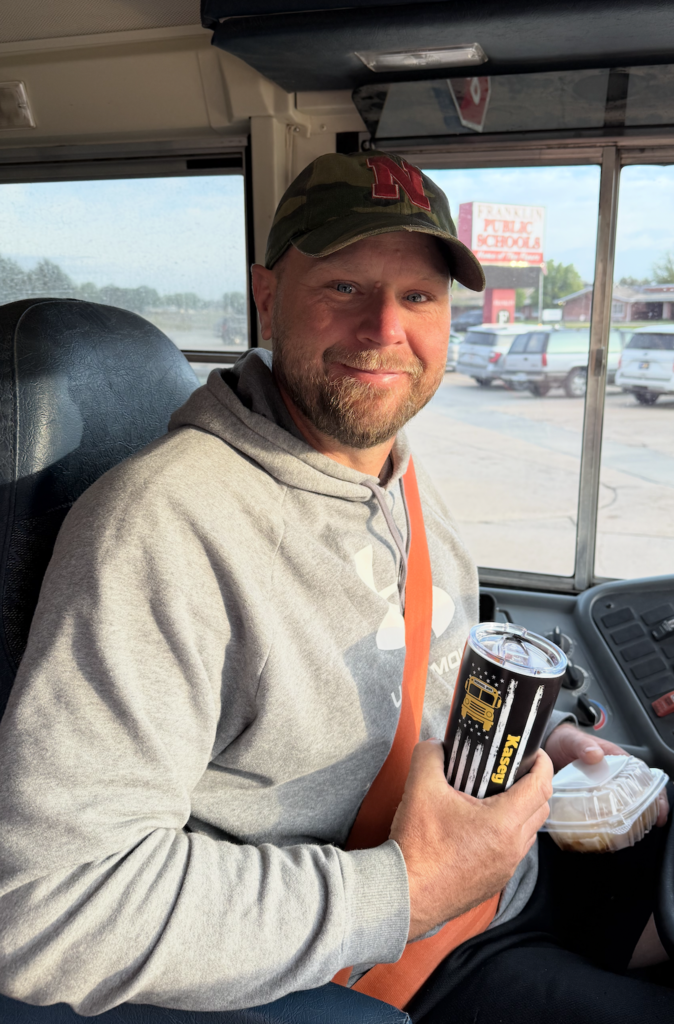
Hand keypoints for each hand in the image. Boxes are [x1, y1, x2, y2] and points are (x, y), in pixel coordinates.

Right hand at [389, 740, 552, 940]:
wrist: (405, 895)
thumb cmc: (417, 846)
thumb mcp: (420, 788)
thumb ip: (429, 756)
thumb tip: (435, 745)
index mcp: (503, 823)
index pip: (541, 786)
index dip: (542, 764)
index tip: (533, 752)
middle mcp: (512, 848)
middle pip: (541, 809)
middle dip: (534, 785)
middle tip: (511, 771)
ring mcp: (505, 868)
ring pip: (528, 833)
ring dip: (521, 811)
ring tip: (494, 796)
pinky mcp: (494, 881)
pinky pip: (513, 851)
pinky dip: (507, 833)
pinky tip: (480, 825)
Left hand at [545, 722, 668, 825]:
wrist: (547, 746)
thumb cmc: (564, 740)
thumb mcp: (573, 740)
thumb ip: (584, 745)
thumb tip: (596, 754)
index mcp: (616, 759)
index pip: (644, 777)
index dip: (656, 793)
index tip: (660, 808)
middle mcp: (613, 775)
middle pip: (638, 794)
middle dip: (648, 810)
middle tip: (650, 826)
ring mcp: (602, 787)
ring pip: (624, 804)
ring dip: (631, 818)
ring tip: (633, 833)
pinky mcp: (590, 797)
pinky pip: (604, 810)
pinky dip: (609, 821)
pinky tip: (608, 831)